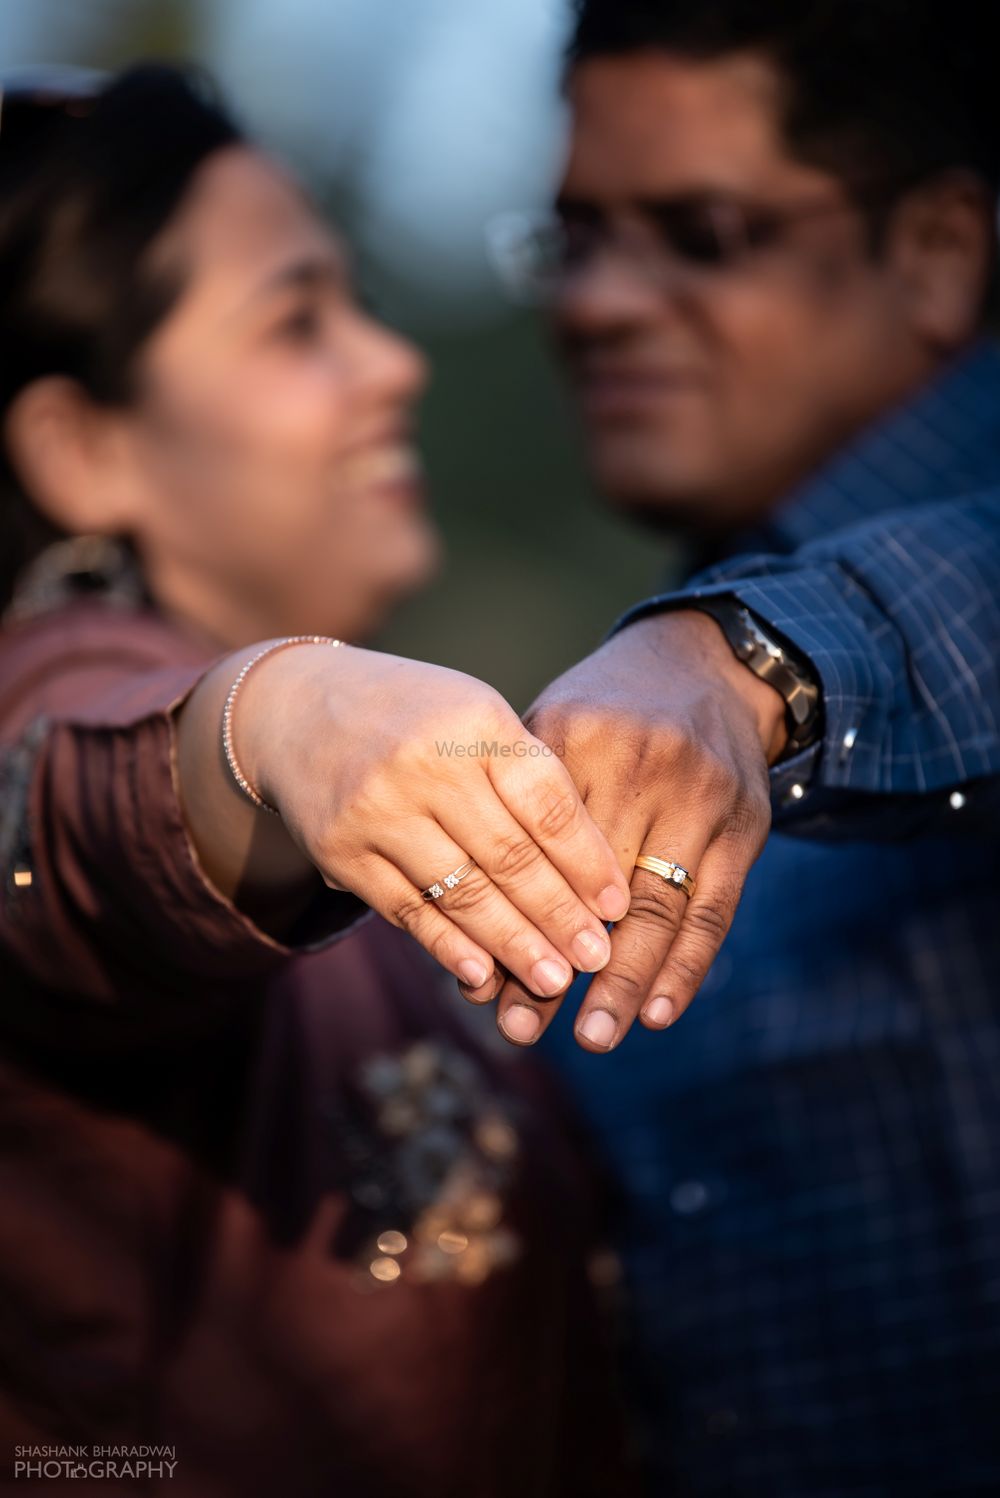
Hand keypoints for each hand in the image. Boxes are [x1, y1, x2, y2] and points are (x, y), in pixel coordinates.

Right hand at [238, 643, 630, 995]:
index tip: (618, 906)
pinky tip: (483, 976)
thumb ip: (526, 777)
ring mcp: (377, 809)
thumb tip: (590, 873)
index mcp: (474, 721)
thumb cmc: (413, 715)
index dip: (586, 861)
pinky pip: (406, 910)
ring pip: (461, 892)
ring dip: (513, 944)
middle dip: (559, 915)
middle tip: (596, 958)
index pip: (545, 803)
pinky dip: (448, 947)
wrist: (294, 707)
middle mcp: (424, 764)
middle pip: (508, 856)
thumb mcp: (474, 715)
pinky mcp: (340, 851)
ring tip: (553, 980)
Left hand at [458, 610, 784, 1047]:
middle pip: (591, 887)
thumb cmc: (607, 713)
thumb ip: (515, 810)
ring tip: (592, 1036)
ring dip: (623, 981)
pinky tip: (657, 1013)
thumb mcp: (552, 729)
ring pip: (657, 907)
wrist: (710, 664)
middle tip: (521, 1030)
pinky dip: (686, 966)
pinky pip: (714, 910)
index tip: (478, 986)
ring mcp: (699, 797)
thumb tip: (465, 919)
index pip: (533, 850)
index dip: (507, 921)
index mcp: (574, 739)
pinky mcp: (745, 825)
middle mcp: (640, 766)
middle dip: (557, 965)